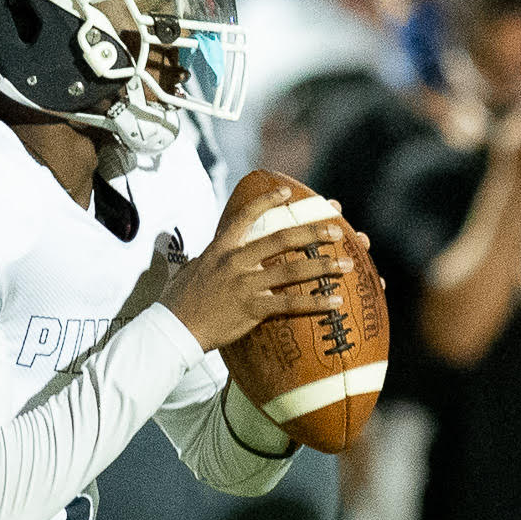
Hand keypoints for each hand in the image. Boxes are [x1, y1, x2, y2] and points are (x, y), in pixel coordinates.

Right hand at [163, 217, 351, 353]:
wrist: (173, 328)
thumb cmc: (180, 300)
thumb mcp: (193, 268)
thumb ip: (211, 256)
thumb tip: (215, 250)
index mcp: (221, 247)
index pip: (246, 215)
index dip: (268, 201)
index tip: (287, 191)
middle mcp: (236, 261)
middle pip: (281, 239)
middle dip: (312, 233)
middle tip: (336, 231)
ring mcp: (245, 284)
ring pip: (292, 270)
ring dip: (323, 266)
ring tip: (347, 265)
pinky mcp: (252, 309)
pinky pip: (290, 304)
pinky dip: (315, 303)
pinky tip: (334, 302)